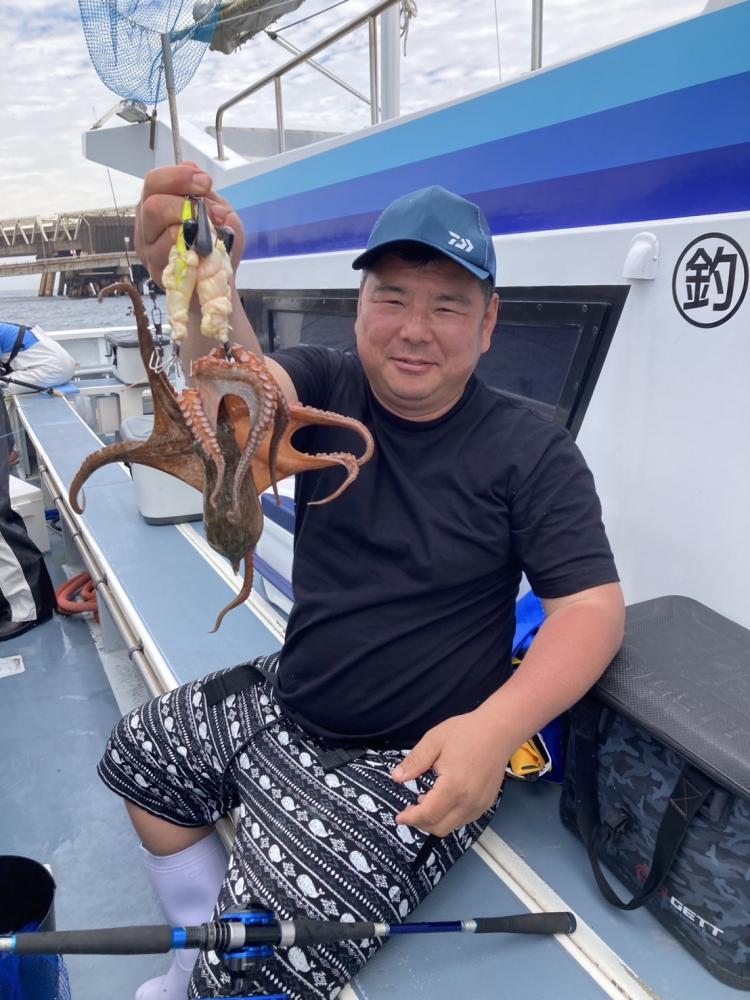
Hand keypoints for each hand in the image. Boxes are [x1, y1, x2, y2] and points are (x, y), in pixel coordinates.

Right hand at [134, 161, 245, 285]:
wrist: (215, 280)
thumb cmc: (213, 242)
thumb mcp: (218, 212)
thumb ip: (209, 196)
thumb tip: (201, 180)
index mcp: (155, 201)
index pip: (154, 181)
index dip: (178, 178)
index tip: (205, 182)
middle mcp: (146, 224)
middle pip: (154, 206)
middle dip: (186, 207)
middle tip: (209, 213)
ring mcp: (149, 251)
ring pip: (168, 235)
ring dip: (195, 234)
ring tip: (211, 238)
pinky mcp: (158, 274)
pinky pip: (177, 260)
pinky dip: (197, 255)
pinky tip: (206, 255)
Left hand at [392, 712, 509, 836]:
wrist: (499, 730)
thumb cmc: (465, 732)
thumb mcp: (434, 741)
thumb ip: (415, 761)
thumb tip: (397, 778)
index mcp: (454, 787)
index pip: (428, 815)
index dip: (411, 819)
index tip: (399, 817)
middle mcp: (469, 801)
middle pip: (440, 827)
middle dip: (421, 823)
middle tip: (409, 810)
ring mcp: (480, 804)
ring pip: (453, 826)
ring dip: (436, 821)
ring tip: (425, 801)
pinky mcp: (487, 802)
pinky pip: (465, 819)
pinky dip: (450, 817)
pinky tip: (444, 800)